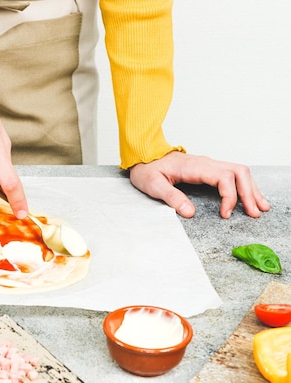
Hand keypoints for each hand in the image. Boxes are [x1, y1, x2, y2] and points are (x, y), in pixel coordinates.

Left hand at [129, 151, 269, 217]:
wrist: (142, 155)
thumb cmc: (147, 169)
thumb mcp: (153, 185)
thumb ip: (171, 197)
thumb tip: (189, 212)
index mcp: (194, 167)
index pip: (224, 177)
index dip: (230, 196)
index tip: (225, 214)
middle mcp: (205, 163)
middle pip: (238, 172)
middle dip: (249, 193)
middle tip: (254, 213)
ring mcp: (208, 164)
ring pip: (238, 171)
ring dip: (250, 189)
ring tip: (259, 208)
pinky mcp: (207, 168)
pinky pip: (232, 174)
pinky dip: (243, 185)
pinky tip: (248, 197)